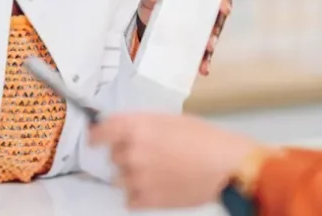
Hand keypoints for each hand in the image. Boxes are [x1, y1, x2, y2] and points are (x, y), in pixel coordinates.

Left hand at [89, 113, 261, 209]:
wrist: (226, 165)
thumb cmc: (203, 137)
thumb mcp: (169, 120)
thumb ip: (141, 124)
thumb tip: (123, 130)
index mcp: (135, 127)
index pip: (100, 132)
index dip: (96, 136)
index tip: (95, 140)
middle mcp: (131, 152)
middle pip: (113, 156)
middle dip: (125, 155)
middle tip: (148, 155)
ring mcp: (137, 178)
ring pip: (120, 178)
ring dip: (132, 176)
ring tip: (156, 172)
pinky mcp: (147, 200)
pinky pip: (130, 199)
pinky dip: (139, 195)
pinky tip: (157, 187)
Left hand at [137, 0, 231, 74]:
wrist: (146, 24)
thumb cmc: (153, 4)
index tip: (225, 8)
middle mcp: (202, 7)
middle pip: (218, 15)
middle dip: (217, 28)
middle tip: (211, 41)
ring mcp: (202, 25)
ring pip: (213, 34)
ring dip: (211, 46)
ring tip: (206, 55)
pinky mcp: (198, 41)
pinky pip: (205, 50)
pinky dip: (204, 59)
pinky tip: (203, 68)